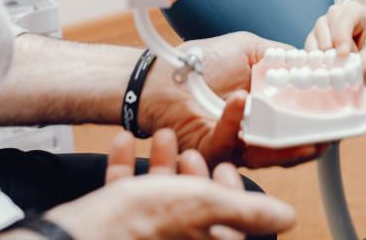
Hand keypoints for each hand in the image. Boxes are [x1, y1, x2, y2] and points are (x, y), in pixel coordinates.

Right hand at [35, 129, 295, 239]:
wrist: (77, 237)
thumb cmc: (143, 224)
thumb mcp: (205, 206)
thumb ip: (247, 211)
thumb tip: (289, 218)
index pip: (231, 223)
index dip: (231, 187)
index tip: (224, 165)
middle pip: (193, 206)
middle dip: (193, 170)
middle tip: (190, 147)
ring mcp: (143, 233)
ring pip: (158, 197)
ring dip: (162, 162)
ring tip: (163, 135)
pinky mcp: (113, 224)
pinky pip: (123, 195)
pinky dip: (126, 167)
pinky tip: (125, 142)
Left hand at [138, 32, 329, 168]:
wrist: (160, 74)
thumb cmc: (200, 60)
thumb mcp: (250, 49)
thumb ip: (281, 56)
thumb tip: (314, 62)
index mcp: (266, 109)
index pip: (300, 123)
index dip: (322, 123)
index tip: (341, 115)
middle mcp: (254, 131)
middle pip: (291, 147)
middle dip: (313, 143)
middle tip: (329, 134)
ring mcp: (235, 145)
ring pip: (269, 155)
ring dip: (288, 143)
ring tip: (305, 133)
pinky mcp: (212, 151)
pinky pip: (230, 142)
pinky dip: (236, 120)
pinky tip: (240, 99)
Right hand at [305, 1, 365, 76]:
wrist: (362, 56)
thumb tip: (347, 71)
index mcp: (354, 11)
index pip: (344, 17)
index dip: (341, 35)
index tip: (343, 54)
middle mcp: (334, 13)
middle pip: (327, 27)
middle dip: (334, 50)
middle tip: (344, 65)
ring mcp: (320, 25)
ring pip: (315, 39)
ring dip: (326, 57)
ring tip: (339, 66)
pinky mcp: (311, 39)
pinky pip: (308, 50)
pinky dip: (315, 62)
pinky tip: (326, 69)